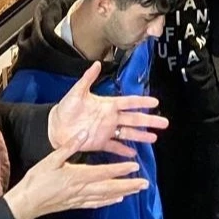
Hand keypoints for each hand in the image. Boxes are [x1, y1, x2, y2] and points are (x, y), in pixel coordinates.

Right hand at [4, 132, 147, 218]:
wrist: (25, 203)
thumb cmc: (37, 180)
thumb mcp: (51, 159)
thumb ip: (69, 146)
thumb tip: (83, 132)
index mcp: (77, 175)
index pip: (104, 172)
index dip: (121, 169)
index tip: (135, 166)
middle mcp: (82, 188)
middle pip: (110, 187)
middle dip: (129, 185)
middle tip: (145, 183)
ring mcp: (79, 198)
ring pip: (106, 196)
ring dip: (123, 193)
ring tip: (137, 190)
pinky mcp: (75, 205)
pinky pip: (95, 203)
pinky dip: (108, 201)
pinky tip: (117, 200)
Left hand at [48, 63, 168, 158]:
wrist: (53, 127)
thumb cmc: (65, 108)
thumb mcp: (76, 92)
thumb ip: (88, 78)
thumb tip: (97, 64)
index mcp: (107, 104)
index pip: (129, 102)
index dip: (142, 102)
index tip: (155, 102)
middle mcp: (110, 118)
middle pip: (134, 119)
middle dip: (149, 120)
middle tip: (164, 123)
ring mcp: (106, 131)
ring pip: (128, 133)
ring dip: (141, 136)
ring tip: (154, 138)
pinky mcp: (100, 143)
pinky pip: (114, 147)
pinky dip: (123, 151)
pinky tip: (133, 154)